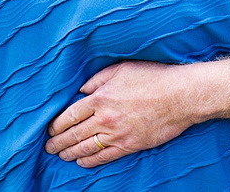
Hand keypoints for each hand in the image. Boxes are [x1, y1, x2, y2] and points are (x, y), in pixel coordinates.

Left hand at [45, 60, 197, 167]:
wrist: (181, 96)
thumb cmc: (154, 77)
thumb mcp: (122, 69)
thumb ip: (98, 78)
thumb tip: (82, 90)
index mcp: (101, 97)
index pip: (69, 115)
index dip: (56, 125)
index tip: (50, 129)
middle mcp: (105, 118)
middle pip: (73, 134)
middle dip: (57, 142)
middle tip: (49, 147)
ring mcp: (117, 134)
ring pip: (85, 148)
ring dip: (69, 153)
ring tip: (60, 155)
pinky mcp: (129, 145)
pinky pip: (103, 157)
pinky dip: (88, 161)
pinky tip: (81, 161)